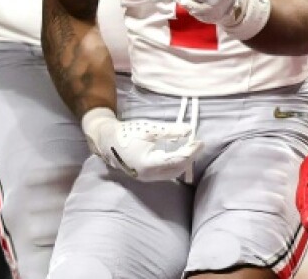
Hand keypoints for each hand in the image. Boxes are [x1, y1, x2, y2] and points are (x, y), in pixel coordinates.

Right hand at [82, 108, 201, 181]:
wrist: (108, 142)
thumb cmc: (128, 133)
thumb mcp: (150, 129)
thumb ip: (170, 131)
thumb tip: (190, 130)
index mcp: (149, 163)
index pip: (177, 159)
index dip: (191, 151)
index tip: (200, 142)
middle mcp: (149, 175)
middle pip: (177, 169)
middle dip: (189, 157)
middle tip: (197, 145)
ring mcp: (147, 178)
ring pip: (172, 173)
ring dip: (183, 162)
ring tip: (190, 149)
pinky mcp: (146, 177)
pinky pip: (165, 174)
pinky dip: (175, 165)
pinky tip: (178, 155)